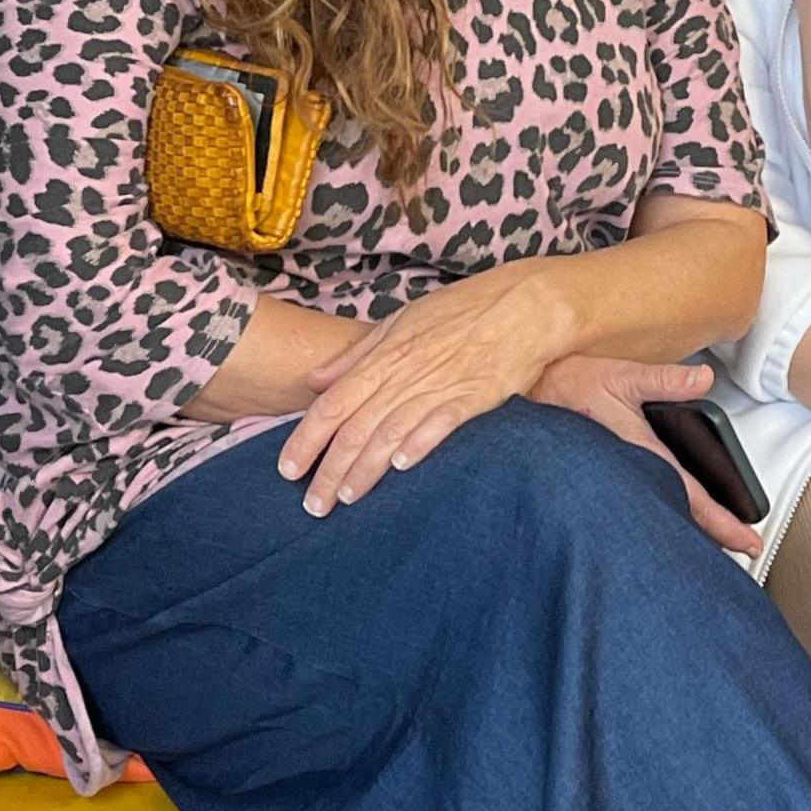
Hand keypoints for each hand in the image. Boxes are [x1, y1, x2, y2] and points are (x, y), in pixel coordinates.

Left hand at [281, 262, 573, 514]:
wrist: (524, 304)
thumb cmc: (461, 311)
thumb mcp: (401, 321)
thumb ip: (356, 355)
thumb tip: (315, 381)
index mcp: (385, 355)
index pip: (333, 404)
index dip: (306, 439)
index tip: (286, 470)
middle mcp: (406, 373)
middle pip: (355, 428)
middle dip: (328, 471)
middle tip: (311, 506)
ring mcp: (441, 385)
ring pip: (390, 432)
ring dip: (365, 470)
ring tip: (344, 500)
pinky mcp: (476, 395)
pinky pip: (442, 422)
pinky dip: (420, 443)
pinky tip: (401, 467)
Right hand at [526, 355, 762, 554]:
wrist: (518, 401)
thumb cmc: (564, 388)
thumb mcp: (619, 377)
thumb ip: (663, 380)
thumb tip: (702, 378)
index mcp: (638, 454)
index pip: (690, 498)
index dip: (723, 524)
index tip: (748, 543)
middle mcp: (626, 479)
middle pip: (675, 521)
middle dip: (707, 540)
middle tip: (739, 552)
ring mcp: (611, 488)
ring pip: (652, 521)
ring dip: (679, 533)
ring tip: (707, 547)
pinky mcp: (597, 489)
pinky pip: (631, 513)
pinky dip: (651, 522)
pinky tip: (660, 525)